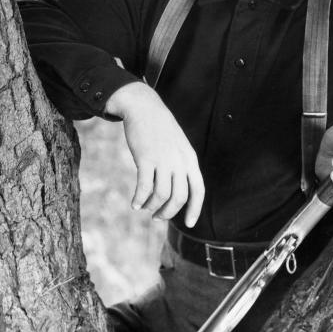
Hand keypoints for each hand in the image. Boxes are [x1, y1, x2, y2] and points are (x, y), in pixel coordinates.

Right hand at [105, 82, 204, 226]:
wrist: (144, 107)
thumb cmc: (159, 129)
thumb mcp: (178, 145)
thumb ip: (180, 165)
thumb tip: (175, 191)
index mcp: (190, 159)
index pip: (198, 190)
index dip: (195, 209)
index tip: (190, 223)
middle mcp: (179, 161)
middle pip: (179, 197)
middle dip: (168, 212)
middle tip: (157, 216)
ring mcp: (163, 160)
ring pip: (161, 195)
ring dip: (151, 206)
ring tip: (144, 208)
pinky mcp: (146, 158)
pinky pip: (144, 187)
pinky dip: (139, 199)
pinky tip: (134, 203)